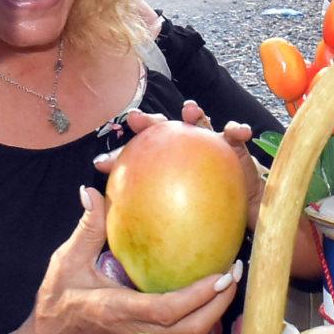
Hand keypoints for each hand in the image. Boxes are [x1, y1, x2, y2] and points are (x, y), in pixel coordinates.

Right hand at [25, 185, 239, 333]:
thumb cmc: (57, 305)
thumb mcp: (65, 263)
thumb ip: (86, 229)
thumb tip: (93, 192)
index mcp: (118, 310)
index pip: (167, 310)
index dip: (198, 295)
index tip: (222, 274)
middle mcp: (136, 332)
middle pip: (192, 327)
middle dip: (220, 302)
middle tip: (235, 271)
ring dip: (215, 309)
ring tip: (229, 278)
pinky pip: (183, 332)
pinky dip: (202, 313)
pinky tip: (209, 289)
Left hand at [102, 103, 261, 226]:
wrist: (241, 218)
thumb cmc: (206, 216)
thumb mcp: (171, 221)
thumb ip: (139, 213)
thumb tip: (92, 196)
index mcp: (165, 167)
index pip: (137, 161)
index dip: (119, 159)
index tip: (100, 164)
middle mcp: (183, 152)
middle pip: (162, 133)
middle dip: (149, 123)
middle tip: (137, 120)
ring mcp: (208, 146)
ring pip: (198, 123)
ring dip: (193, 113)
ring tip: (190, 111)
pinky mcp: (233, 147)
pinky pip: (235, 135)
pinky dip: (236, 130)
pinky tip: (239, 132)